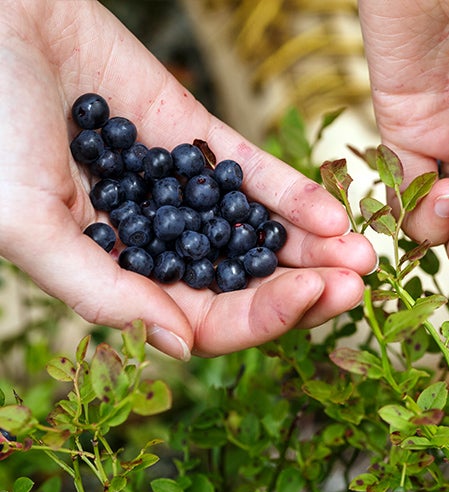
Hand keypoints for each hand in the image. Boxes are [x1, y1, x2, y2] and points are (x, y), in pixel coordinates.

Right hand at [0, 1, 375, 358]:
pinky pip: (252, 173)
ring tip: (363, 251)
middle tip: (359, 284)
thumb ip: (100, 291)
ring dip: (314, 246)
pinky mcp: (195, 138)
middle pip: (245, 282)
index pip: (205, 320)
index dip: (261, 319)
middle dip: (305, 287)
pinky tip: (332, 211)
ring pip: (258, 231)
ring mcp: (181, 191)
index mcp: (119, 275)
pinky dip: (293, 193)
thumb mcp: (24, 222)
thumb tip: (181, 345)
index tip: (310, 298)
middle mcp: (158, 241)